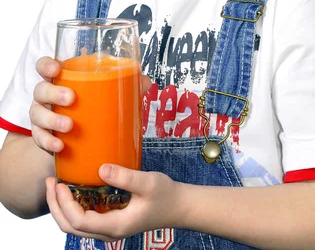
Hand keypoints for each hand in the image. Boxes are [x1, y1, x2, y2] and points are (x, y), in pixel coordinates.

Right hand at [30, 57, 151, 154]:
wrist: (77, 139)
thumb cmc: (91, 107)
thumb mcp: (107, 94)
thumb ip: (126, 85)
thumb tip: (146, 82)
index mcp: (61, 79)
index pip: (44, 66)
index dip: (46, 65)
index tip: (56, 69)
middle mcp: (47, 96)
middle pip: (40, 89)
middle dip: (53, 93)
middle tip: (71, 98)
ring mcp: (42, 116)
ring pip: (36, 114)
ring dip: (51, 120)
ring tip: (69, 126)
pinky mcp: (43, 137)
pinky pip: (39, 138)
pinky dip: (48, 142)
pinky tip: (60, 146)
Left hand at [46, 165, 182, 240]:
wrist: (178, 206)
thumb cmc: (165, 195)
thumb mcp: (148, 182)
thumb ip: (125, 177)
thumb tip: (101, 168)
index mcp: (115, 226)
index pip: (79, 222)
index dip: (65, 204)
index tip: (61, 183)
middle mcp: (108, 232)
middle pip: (70, 228)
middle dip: (55, 206)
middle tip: (51, 182)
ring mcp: (108, 228)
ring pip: (74, 226)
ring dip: (61, 207)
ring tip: (56, 184)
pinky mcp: (110, 220)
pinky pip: (84, 218)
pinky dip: (73, 206)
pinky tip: (74, 188)